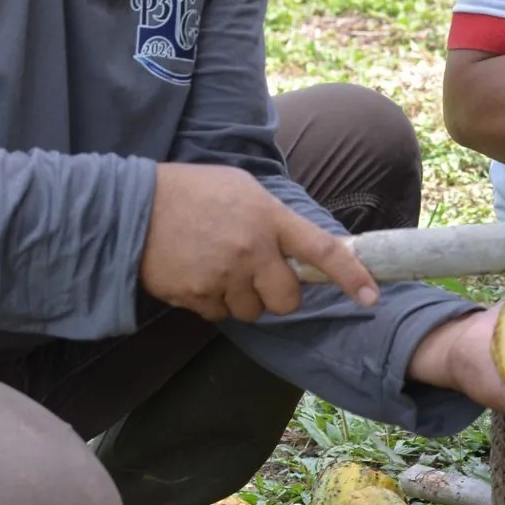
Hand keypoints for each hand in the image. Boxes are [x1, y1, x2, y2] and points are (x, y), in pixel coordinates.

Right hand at [139, 162, 378, 322]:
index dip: (352, 277)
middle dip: (278, 295)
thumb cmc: (193, 191)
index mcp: (270, 218)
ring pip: (253, 312)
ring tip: (218, 267)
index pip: (323, 251)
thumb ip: (274, 218)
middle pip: (288, 301)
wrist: (132, 208)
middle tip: (258, 275)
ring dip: (242, 298)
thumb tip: (299, 247)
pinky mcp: (197, 296)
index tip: (372, 298)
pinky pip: (219, 314)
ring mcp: (224, 276)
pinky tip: (197, 274)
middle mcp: (252, 251)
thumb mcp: (243, 189)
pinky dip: (213, 301)